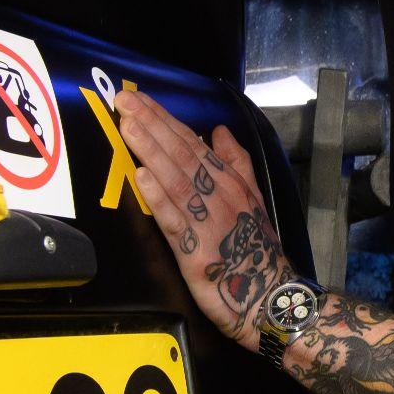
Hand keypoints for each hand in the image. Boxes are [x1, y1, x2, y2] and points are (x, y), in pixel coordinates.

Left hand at [117, 92, 293, 344]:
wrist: (268, 294)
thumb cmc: (256, 248)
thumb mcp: (252, 198)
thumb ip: (235, 162)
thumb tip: (219, 131)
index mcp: (227, 180)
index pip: (191, 142)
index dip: (163, 119)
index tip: (139, 99)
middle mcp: (217, 193)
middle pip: (180, 153)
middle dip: (151, 125)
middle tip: (124, 99)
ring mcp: (206, 220)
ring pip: (174, 178)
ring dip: (150, 150)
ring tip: (128, 126)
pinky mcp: (195, 249)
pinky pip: (174, 219)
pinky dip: (159, 197)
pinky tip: (141, 177)